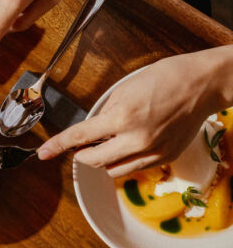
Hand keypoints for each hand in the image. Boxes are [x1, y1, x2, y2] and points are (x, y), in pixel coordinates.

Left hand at [37, 48, 232, 176]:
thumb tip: (90, 130)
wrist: (204, 83)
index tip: (43, 153)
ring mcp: (152, 151)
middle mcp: (136, 139)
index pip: (80, 137)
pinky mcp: (165, 157)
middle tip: (81, 145)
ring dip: (103, 159)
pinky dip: (124, 160)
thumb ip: (105, 112)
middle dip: (81, 154)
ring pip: (112, 169)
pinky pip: (133, 168)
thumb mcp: (125, 88)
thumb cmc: (166, 77)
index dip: (57, 146)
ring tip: (111, 141)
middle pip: (92, 161)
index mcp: (122, 117)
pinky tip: (129, 143)